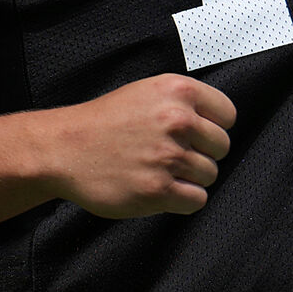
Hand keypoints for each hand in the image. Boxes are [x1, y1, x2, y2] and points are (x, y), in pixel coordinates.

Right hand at [38, 74, 235, 218]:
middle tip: (174, 154)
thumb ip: (183, 103)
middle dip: (202, 153)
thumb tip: (217, 124)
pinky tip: (161, 188)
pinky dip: (182, 199)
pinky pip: (196, 200)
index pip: (227, 115)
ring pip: (209, 175)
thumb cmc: (105, 121)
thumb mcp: (146, 92)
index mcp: (177, 91)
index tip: (197, 134)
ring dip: (190, 177)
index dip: (213, 126)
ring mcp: (168, 156)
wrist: (65, 148)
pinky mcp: (158, 190)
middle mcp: (176, 120)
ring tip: (161, 170)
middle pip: (221, 147)